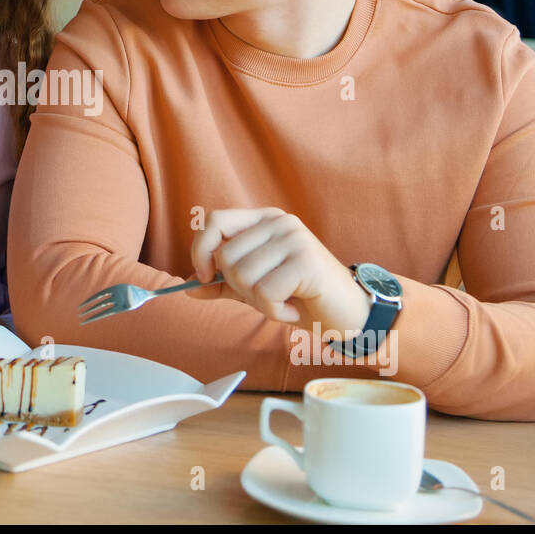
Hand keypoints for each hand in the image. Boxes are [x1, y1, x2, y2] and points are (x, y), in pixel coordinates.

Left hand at [189, 208, 369, 335]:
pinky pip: (265, 293)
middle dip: (238, 287)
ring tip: (284, 301)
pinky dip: (275, 311)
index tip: (204, 276)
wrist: (348, 313)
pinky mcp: (306, 262)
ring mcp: (294, 239)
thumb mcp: (254, 287)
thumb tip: (185, 287)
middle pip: (225, 256)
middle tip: (267, 296)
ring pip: (243, 276)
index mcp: (264, 220)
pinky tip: (294, 309)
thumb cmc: (301, 296)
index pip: (214, 221)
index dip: (201, 250)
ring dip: (259, 302)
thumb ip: (221, 283)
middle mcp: (279, 222)